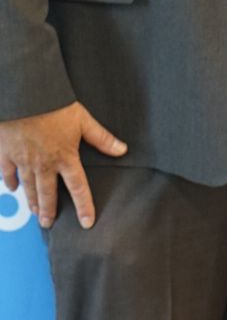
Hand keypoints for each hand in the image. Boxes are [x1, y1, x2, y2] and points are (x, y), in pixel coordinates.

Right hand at [0, 103, 126, 230]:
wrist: (25, 96)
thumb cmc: (54, 105)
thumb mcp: (83, 120)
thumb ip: (102, 138)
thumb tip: (123, 150)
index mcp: (65, 157)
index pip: (78, 188)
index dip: (84, 206)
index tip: (87, 222)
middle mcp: (44, 164)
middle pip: (47, 194)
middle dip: (48, 211)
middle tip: (48, 224)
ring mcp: (22, 160)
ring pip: (28, 187)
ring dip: (31, 201)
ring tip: (34, 212)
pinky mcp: (5, 153)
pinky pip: (7, 173)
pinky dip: (10, 182)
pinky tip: (13, 188)